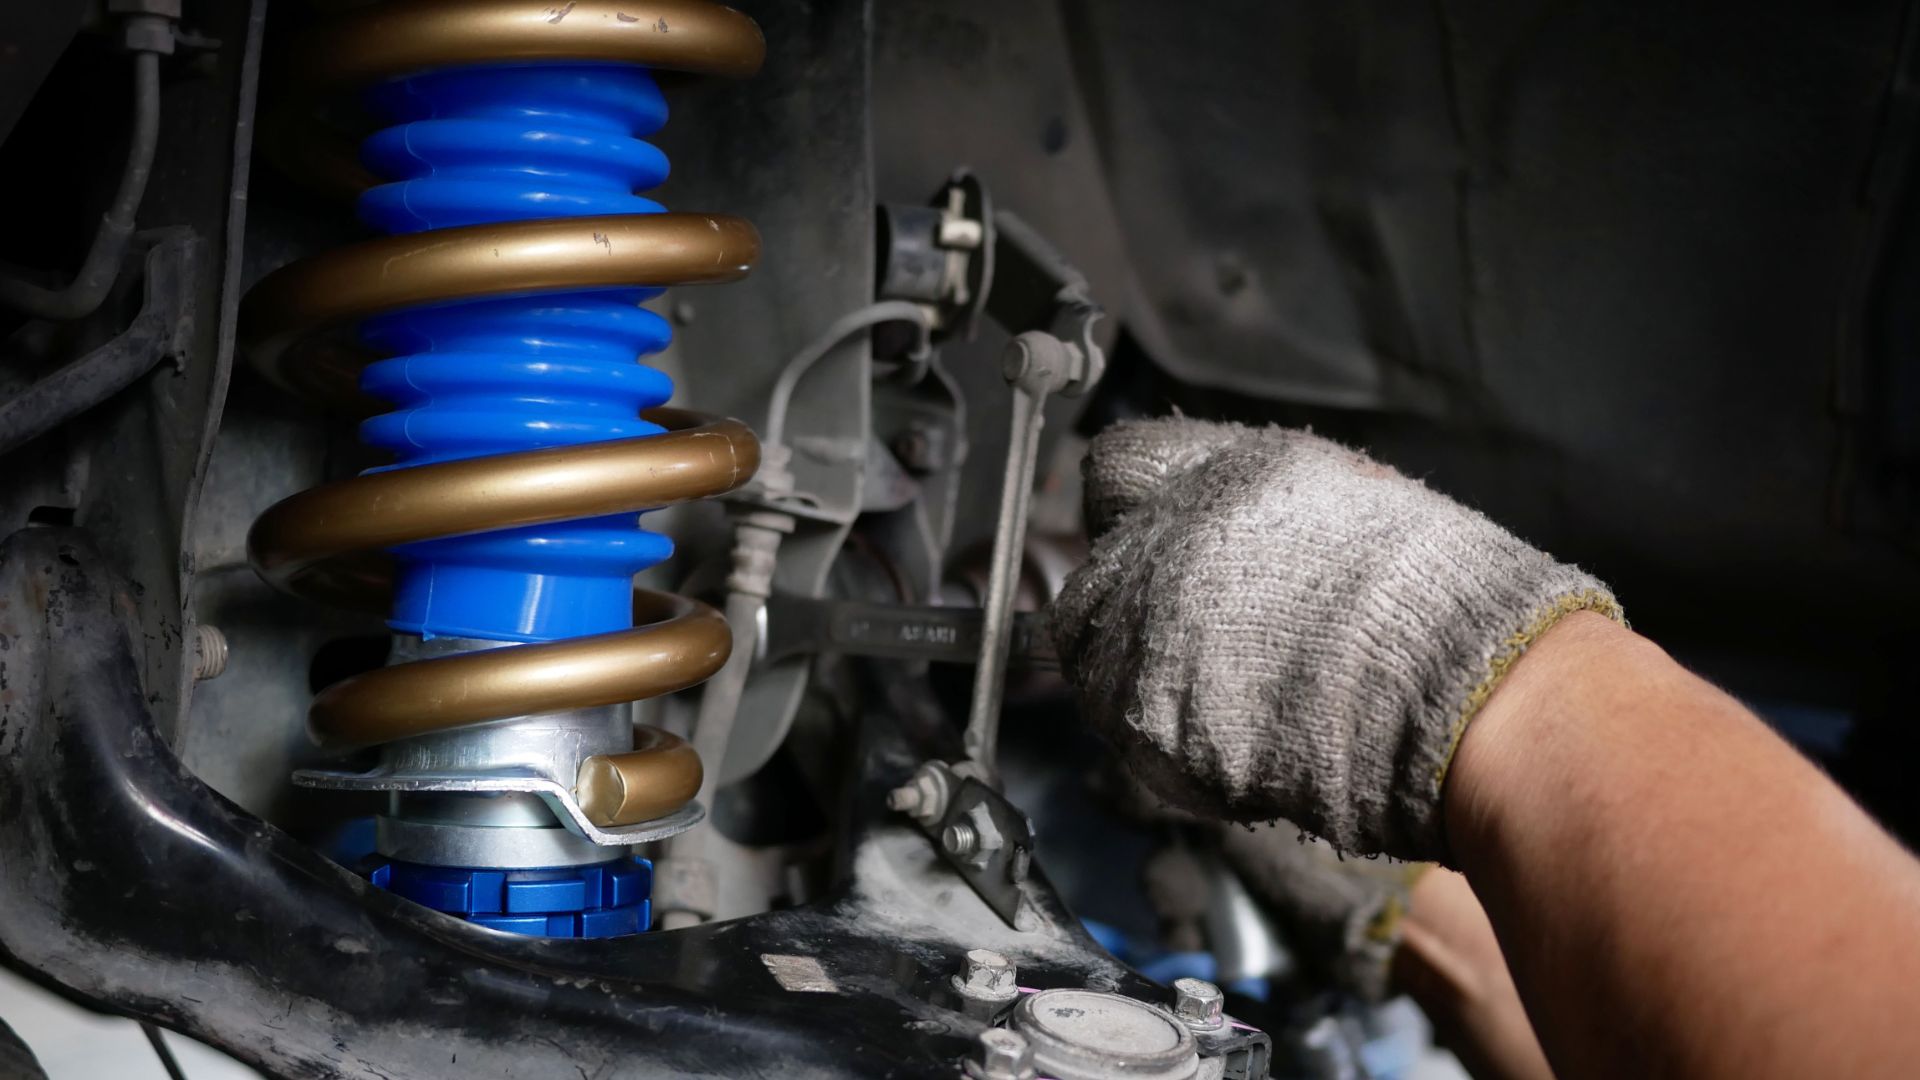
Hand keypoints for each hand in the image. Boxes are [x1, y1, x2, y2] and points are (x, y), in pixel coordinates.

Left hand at [1048, 417, 1618, 860]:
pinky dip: (1163, 737)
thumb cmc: (1441, 606)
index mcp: (1221, 471)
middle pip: (1089, 574)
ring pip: (1094, 657)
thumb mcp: (1342, 502)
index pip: (1114, 469)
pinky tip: (1238, 739)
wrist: (1475, 699)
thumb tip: (1205, 522)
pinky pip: (1126, 727)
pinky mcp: (1150, 719)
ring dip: (1138, 676)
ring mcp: (1149, 630)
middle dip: (1128, 606)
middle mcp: (1167, 539)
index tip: (1152, 541)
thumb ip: (1249, 505)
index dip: (1134, 511)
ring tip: (1230, 698)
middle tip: (1198, 643)